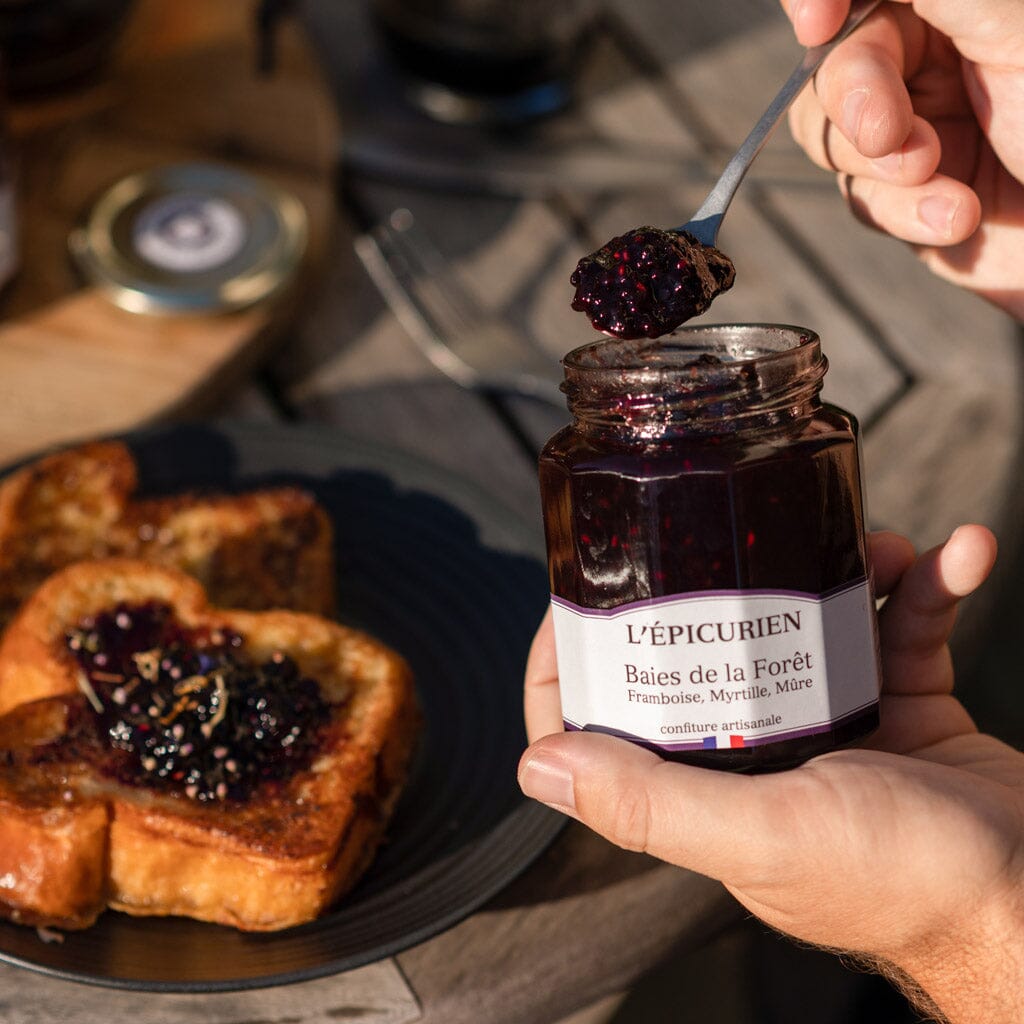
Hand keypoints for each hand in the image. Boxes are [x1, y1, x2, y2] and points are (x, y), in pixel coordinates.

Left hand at [519, 526, 1023, 1022]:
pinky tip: (957, 554)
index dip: (586, 654)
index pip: (612, 717)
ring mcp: (835, 725)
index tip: (592, 583)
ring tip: (880, 544)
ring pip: (812, 620)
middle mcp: (761, 753)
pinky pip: (904, 625)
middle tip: (740, 529)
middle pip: (712, 646)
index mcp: (709, 786)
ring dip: (847, 571)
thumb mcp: (761, 836)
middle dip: (729, 582)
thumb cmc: (905, 884)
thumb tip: (537, 765)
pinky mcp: (903, 705)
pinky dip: (929, 587)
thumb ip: (651, 803)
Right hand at [781, 0, 1023, 318]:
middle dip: (856, 100)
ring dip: (884, 171)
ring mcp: (914, 130)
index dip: (819, 0)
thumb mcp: (1014, 22)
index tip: (817, 21)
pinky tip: (960, 217)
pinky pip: (863, 200)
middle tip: (888, 133)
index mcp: (955, 4)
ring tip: (947, 184)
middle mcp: (930, 58)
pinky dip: (906, 214)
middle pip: (831, 64)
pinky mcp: (908, 197)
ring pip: (832, 138)